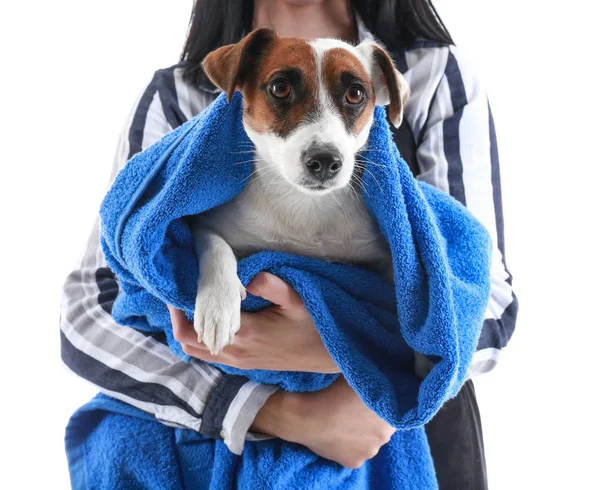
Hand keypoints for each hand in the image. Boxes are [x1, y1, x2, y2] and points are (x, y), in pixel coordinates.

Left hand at [168, 272, 339, 372]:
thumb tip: (250, 277)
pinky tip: (206, 321)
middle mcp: (237, 352)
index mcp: (246, 334)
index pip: (198, 325)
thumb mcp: (298, 301)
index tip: (178, 285)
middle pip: (188, 342)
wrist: (325, 356)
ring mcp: (239, 361)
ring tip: (187, 306)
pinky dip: (200, 339)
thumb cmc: (313, 325)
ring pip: (196, 351)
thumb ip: (273, 287)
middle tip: (176, 294)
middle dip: (177, 318)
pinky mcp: (244, 363)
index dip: (181, 307)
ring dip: (188, 330)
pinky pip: (210, 355)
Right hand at [252, 377, 395, 468]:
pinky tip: (339, 433)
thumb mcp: (357, 374)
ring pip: (369, 440)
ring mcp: (370, 451)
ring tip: (344, 420)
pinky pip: (355, 453)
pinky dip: (349, 445)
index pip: (393, 408)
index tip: (367, 397)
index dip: (381, 402)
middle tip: (354, 408)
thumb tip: (382, 362)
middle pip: (382, 425)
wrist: (308, 417)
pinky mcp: (354, 463)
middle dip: (372, 418)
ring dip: (362, 432)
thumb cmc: (333, 391)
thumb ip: (373, 373)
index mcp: (391, 414)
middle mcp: (386, 436)